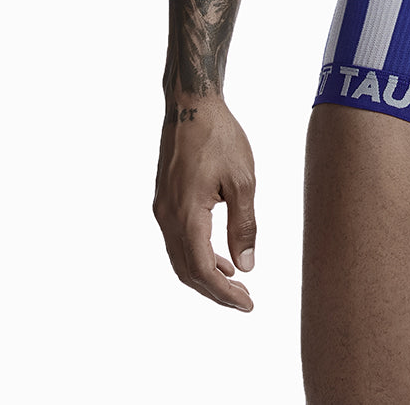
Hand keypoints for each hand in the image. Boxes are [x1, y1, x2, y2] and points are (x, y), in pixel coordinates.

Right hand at [153, 97, 256, 310]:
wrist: (191, 106)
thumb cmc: (221, 137)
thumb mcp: (243, 180)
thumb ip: (244, 225)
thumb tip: (247, 265)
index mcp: (186, 215)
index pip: (202, 270)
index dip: (224, 293)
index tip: (248, 303)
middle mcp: (167, 217)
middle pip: (187, 271)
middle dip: (215, 291)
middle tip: (244, 300)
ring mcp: (162, 209)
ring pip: (180, 258)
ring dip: (205, 275)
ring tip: (235, 281)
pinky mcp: (164, 201)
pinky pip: (178, 241)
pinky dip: (197, 255)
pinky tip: (219, 256)